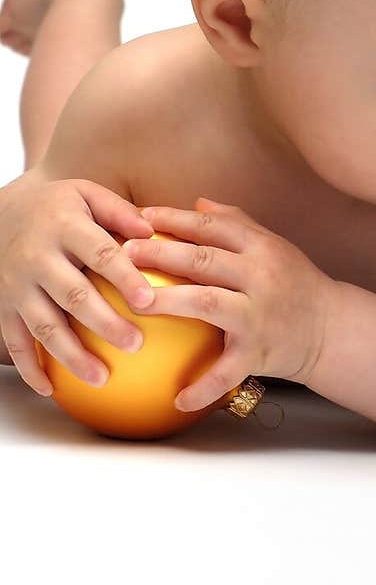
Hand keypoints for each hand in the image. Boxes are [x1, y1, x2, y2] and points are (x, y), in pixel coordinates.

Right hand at [0, 172, 156, 395]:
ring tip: (102, 378)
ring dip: (72, 355)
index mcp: (65, 226)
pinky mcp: (2, 305)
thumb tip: (152, 233)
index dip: (124, 277)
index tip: (148, 301)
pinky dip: (29, 368)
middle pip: (73, 295)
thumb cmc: (57, 207)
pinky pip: (14, 341)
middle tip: (135, 345)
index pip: (100, 253)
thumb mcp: (85, 194)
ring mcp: (16, 284)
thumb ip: (118, 211)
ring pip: (44, 326)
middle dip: (104, 323)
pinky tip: (51, 390)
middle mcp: (38, 257)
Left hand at [120, 197, 334, 411]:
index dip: (175, 219)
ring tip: (135, 303)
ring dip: (169, 301)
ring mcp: (258, 314)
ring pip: (208, 303)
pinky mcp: (259, 351)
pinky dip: (202, 387)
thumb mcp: (273, 247)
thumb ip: (236, 224)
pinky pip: (226, 370)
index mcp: (260, 248)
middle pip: (203, 260)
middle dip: (161, 253)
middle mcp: (260, 277)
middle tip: (123, 253)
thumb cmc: (294, 283)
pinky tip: (176, 398)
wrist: (331, 329)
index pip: (212, 227)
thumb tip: (197, 203)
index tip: (140, 217)